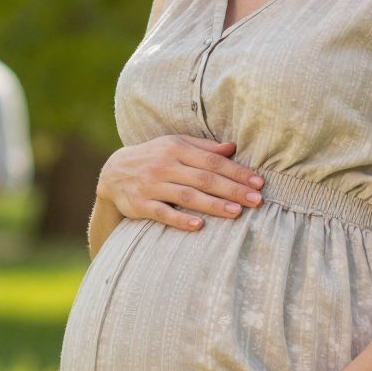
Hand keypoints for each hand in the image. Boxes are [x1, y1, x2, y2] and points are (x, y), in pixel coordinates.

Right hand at [99, 135, 264, 233]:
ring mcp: (152, 185)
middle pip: (204, 179)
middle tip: (257, 201)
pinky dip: (180, 219)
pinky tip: (199, 225)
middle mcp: (165, 165)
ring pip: (187, 196)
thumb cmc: (153, 157)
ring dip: (213, 205)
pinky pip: (163, 213)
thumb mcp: (175, 145)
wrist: (113, 173)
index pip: (212, 161)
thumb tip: (232, 147)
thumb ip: (203, 148)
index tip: (258, 183)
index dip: (237, 172)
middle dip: (232, 190)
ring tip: (236, 212)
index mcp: (177, 149)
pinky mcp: (141, 205)